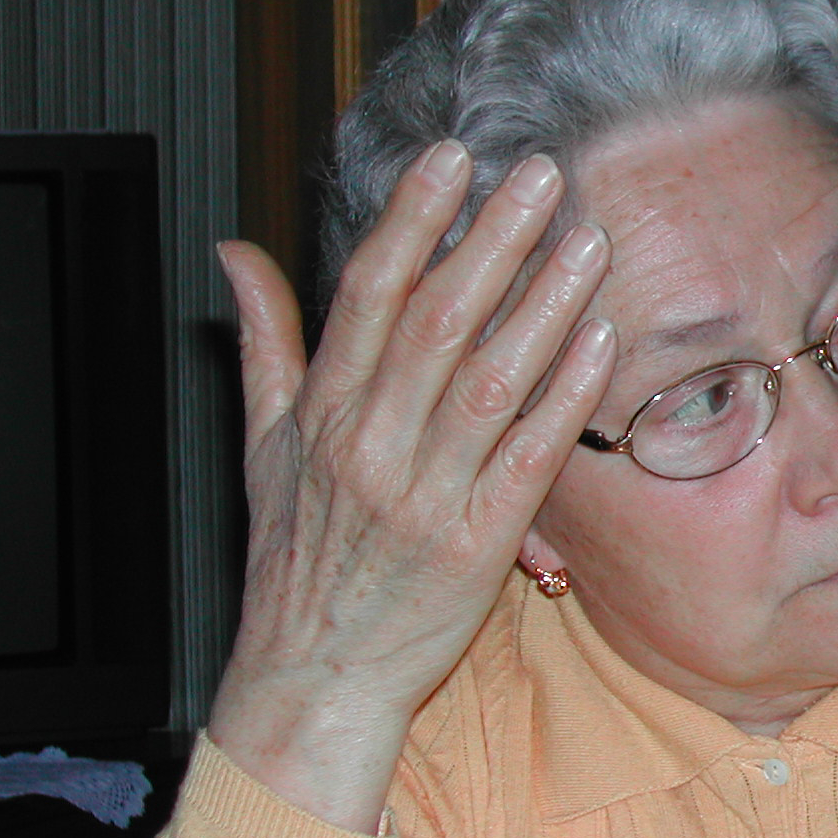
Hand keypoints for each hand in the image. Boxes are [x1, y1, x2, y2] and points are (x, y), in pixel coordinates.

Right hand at [207, 142, 614, 831]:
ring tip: (588, 241)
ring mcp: (426, 493)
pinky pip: (529, 455)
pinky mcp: (478, 544)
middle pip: (439, 320)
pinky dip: (566, 397)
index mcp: (322, 412)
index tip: (451, 160)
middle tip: (543, 174)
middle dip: (493, 239)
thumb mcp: (260, 445)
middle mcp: (371, 443)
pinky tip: (601, 343)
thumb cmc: (294, 561)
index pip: (368, 294)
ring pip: (492, 378)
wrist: (312, 677)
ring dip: (544, 304)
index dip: (411, 220)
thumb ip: (263, 341)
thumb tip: (236, 253)